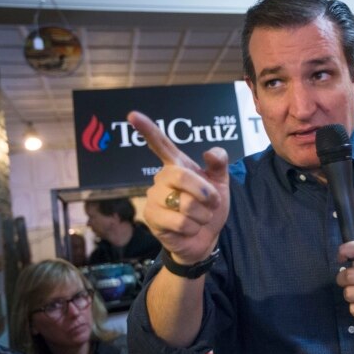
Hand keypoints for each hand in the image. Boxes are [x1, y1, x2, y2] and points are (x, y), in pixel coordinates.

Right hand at [127, 111, 229, 263]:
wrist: (205, 238)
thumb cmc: (210, 208)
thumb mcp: (221, 184)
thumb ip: (219, 165)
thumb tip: (210, 153)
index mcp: (177, 166)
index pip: (161, 144)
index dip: (147, 130)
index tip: (132, 115)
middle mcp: (161, 178)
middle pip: (180, 176)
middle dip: (204, 191)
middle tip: (213, 202)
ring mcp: (154, 198)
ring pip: (183, 203)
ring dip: (202, 214)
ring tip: (198, 218)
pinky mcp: (152, 218)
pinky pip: (180, 221)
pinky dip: (193, 227)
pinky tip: (189, 229)